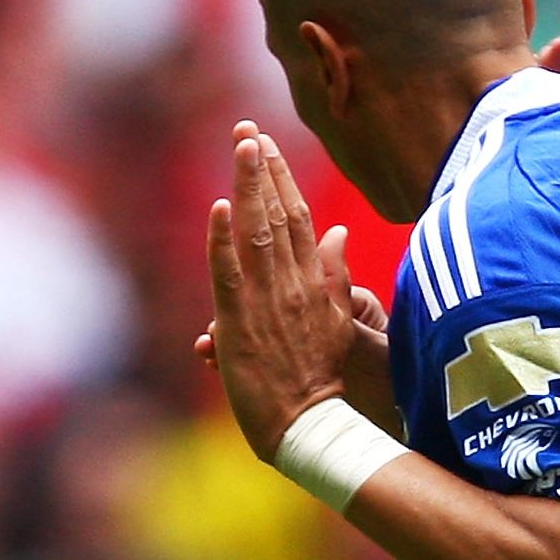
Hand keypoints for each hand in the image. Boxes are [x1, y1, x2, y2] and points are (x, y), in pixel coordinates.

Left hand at [204, 121, 366, 460]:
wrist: (314, 430)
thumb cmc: (324, 384)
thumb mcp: (339, 323)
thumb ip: (335, 276)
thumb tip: (338, 233)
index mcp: (314, 285)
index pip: (299, 220)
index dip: (282, 180)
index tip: (267, 145)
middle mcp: (293, 286)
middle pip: (278, 216)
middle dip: (262, 169)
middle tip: (247, 129)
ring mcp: (267, 304)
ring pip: (257, 234)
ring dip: (248, 188)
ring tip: (241, 147)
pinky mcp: (241, 325)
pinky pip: (231, 274)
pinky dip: (225, 241)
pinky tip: (220, 207)